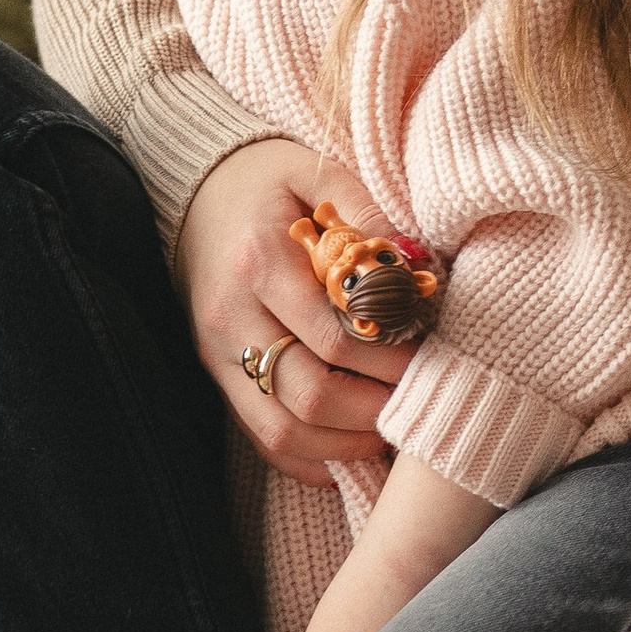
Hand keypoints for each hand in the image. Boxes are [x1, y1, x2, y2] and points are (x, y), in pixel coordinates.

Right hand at [175, 139, 416, 486]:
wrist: (200, 189)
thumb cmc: (272, 183)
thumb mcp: (320, 174)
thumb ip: (369, 212)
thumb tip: (416, 264)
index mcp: (260, 262)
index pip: (334, 337)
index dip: (390, 358)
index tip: (430, 354)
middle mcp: (232, 316)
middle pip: (310, 395)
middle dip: (376, 407)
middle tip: (421, 397)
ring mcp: (218, 353)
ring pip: (283, 430)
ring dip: (348, 442)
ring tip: (393, 427)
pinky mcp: (217, 375)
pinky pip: (263, 438)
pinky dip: (313, 457)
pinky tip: (354, 446)